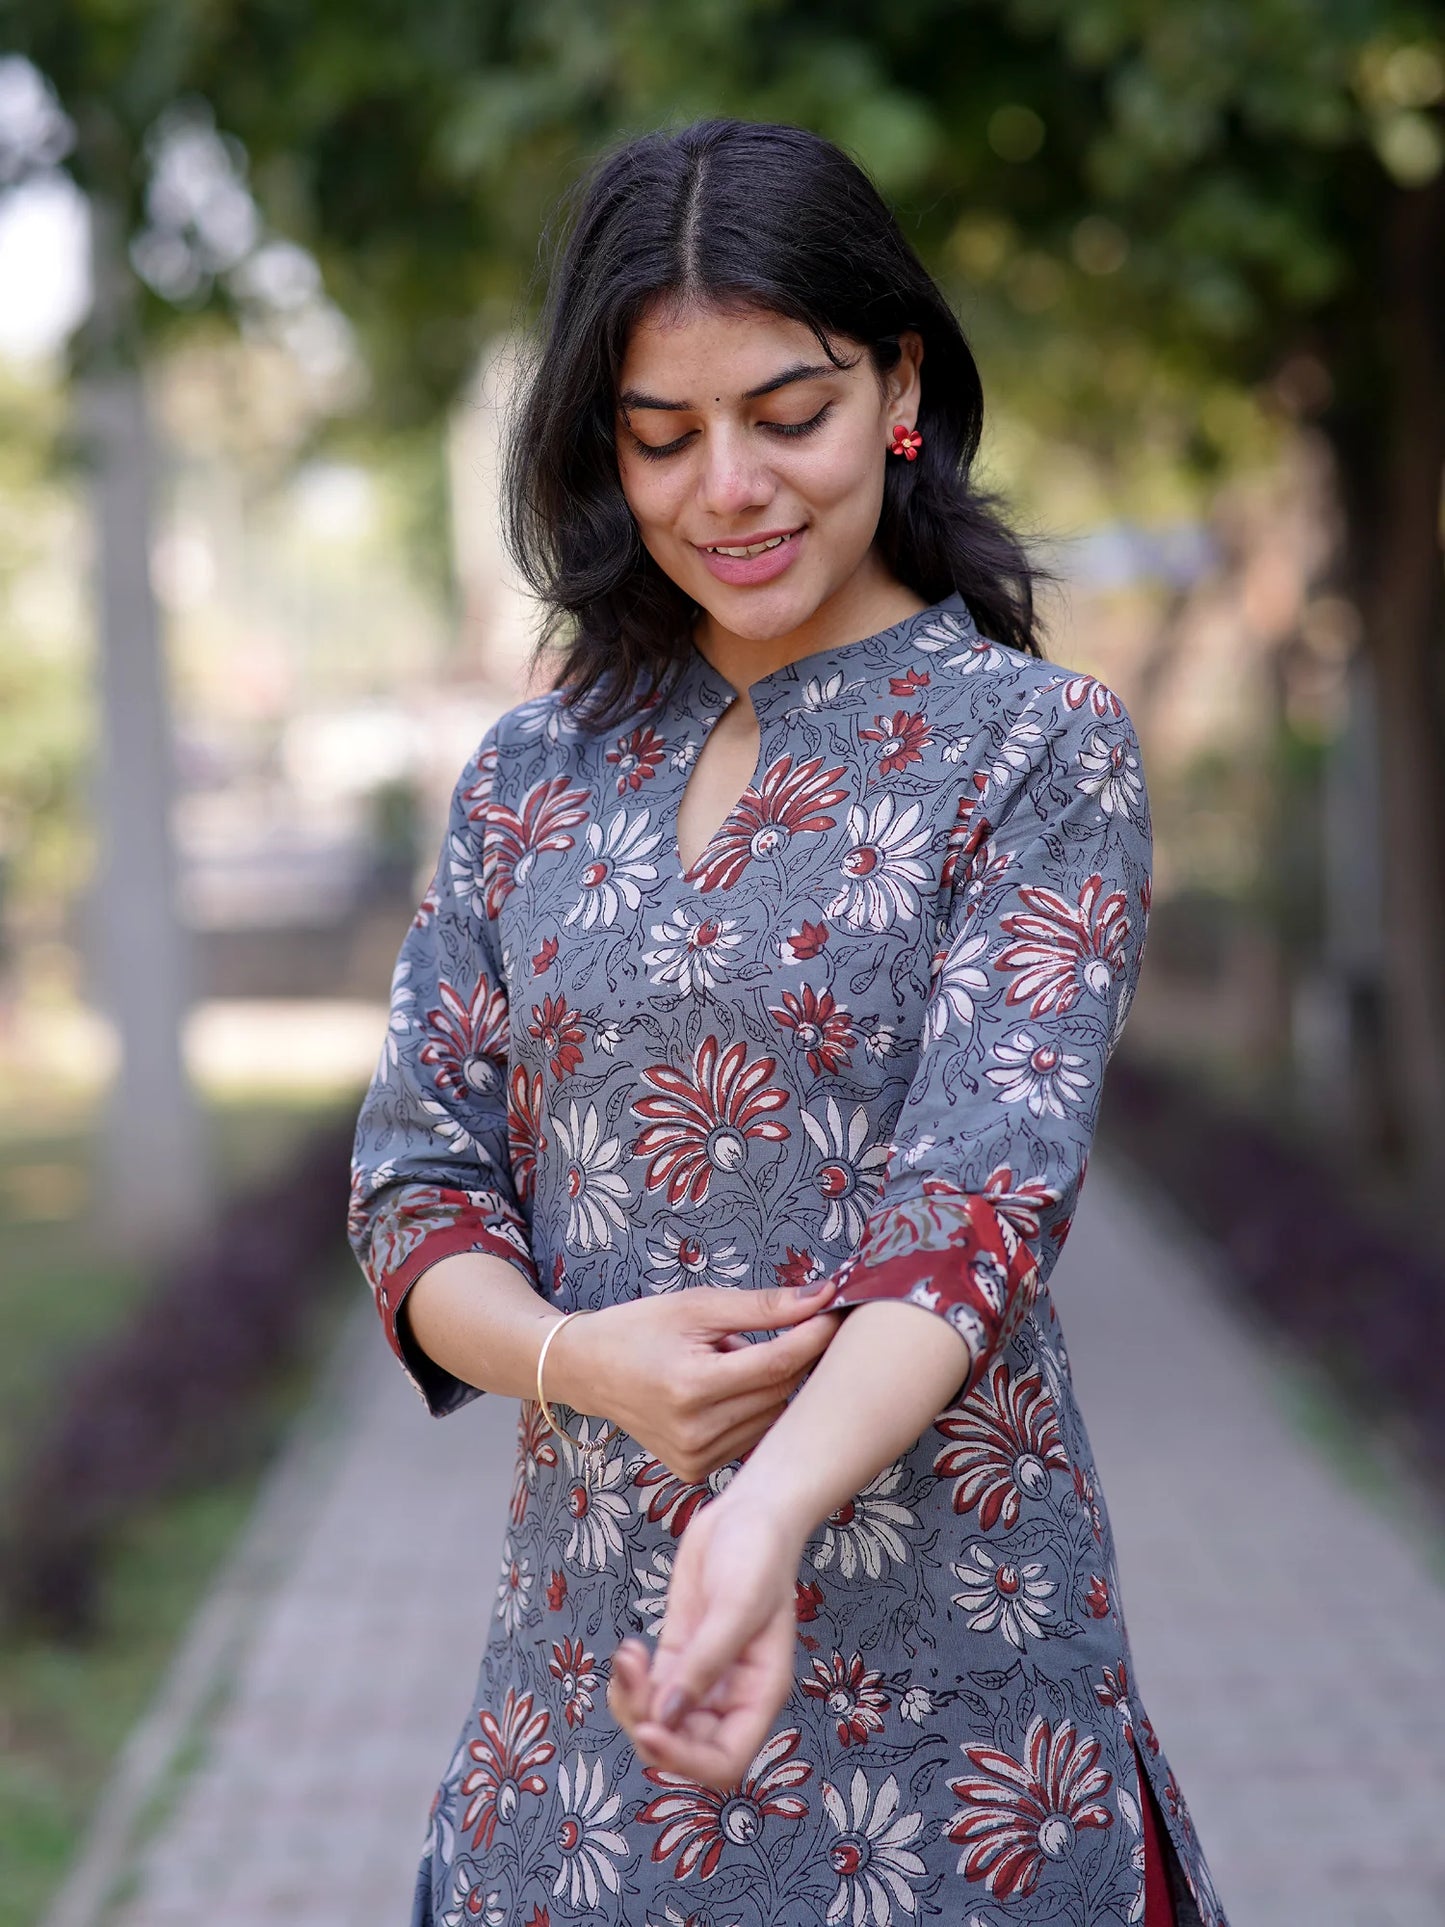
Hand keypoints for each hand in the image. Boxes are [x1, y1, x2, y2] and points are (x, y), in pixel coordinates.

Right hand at [547, 1280, 838, 1485]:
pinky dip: (753, 1409)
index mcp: (692, 1386)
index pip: (776, 1365)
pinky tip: (727, 1389)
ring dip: (771, 1385)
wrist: (587, 1370)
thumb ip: (762, 1307)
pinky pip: (751, 1437)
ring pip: (770, 1417)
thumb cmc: (640, 1328)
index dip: (812, 1338)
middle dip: (795, 1357)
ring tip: (735, 1360)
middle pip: (778, 1392)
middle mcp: (695, 1432)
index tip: (835, 1315)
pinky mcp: (696, 1472)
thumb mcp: (697, 1306)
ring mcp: (696, 1458)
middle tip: (794, 1326)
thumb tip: (821, 1297)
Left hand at [608, 1487, 802, 1789]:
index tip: (650, 1728)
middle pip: (684, 1749)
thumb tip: (667, 1717)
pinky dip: (630, 1683)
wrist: (748, 1513)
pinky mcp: (678, 1656)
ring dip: (633, 1702)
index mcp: (759, 1695)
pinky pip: (649, 1693)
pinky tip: (628, 1651)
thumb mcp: (736, 1605)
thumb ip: (704, 1663)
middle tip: (633, 1674)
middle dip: (649, 1725)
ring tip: (628, 1656)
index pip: (724, 1762)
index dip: (685, 1759)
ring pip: (660, 1723)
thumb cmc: (757, 1555)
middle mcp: (730, 1697)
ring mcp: (702, 1678)